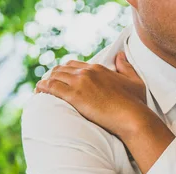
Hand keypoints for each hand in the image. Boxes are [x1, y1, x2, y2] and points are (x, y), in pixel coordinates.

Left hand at [35, 52, 152, 138]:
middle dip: (53, 76)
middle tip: (48, 84)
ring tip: (40, 90)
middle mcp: (87, 72)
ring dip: (46, 82)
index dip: (66, 71)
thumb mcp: (135, 81)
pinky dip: (43, 89)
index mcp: (98, 69)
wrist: (132, 117)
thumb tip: (120, 55)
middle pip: (62, 69)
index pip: (75, 65)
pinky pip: (52, 87)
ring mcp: (79, 83)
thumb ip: (126, 67)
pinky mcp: (74, 95)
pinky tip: (39, 93)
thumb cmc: (136, 103)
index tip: (62, 78)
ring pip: (54, 76)